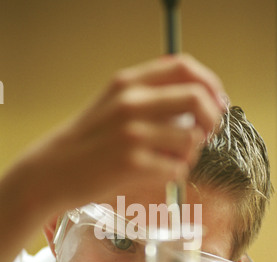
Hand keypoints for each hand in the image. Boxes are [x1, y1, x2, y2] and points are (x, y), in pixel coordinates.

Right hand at [0, 54, 225, 261]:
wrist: (53, 170)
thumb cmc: (86, 141)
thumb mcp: (111, 104)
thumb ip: (148, 96)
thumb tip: (195, 101)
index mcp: (128, 83)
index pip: (184, 67)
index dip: (209, 83)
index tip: (217, 101)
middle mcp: (132, 103)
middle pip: (197, 99)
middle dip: (212, 119)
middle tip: (206, 134)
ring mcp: (133, 133)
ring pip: (191, 140)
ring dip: (189, 153)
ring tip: (170, 159)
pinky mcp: (134, 163)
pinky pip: (178, 168)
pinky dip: (174, 173)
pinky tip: (157, 174)